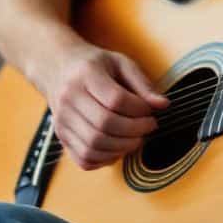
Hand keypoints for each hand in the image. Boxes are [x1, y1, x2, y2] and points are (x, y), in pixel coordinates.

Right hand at [41, 42, 169, 169]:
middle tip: (148, 127)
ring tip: (136, 138)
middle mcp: (69, 99)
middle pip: (105, 125)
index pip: (116, 100)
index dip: (139, 109)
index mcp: (86, 75)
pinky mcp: (61, 137)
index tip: (150, 111)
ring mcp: (62, 120)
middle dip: (134, 131)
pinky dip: (105, 159)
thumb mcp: (121, 63)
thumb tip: (163, 105)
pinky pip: (84, 159)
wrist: (59, 67)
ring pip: (94, 146)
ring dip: (122, 148)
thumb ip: (143, 84)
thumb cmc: (95, 65)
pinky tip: (118, 147)